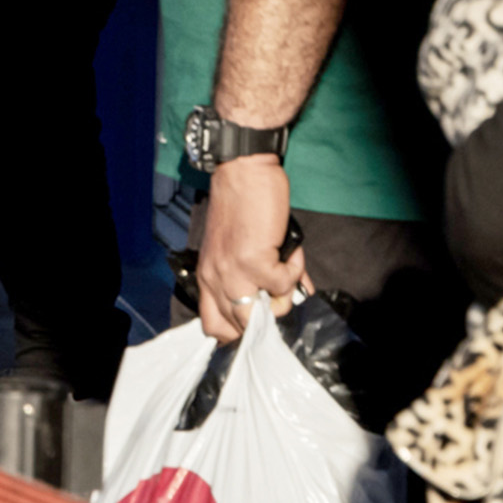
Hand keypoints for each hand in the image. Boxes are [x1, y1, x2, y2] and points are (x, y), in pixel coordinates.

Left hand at [194, 156, 306, 343]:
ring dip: (282, 297)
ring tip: (287, 269)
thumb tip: (294, 293)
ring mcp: (233, 273)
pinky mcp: (254, 261)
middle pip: (239, 328)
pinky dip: (295, 270)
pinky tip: (292, 252)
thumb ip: (259, 275)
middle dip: (267, 316)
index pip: (212, 326)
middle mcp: (215, 279)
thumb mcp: (240, 247)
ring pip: (262, 315)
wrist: (243, 171)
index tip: (260, 320)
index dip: (238, 331)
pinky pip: (283, 284)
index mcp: (207, 276)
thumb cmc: (243, 204)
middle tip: (282, 291)